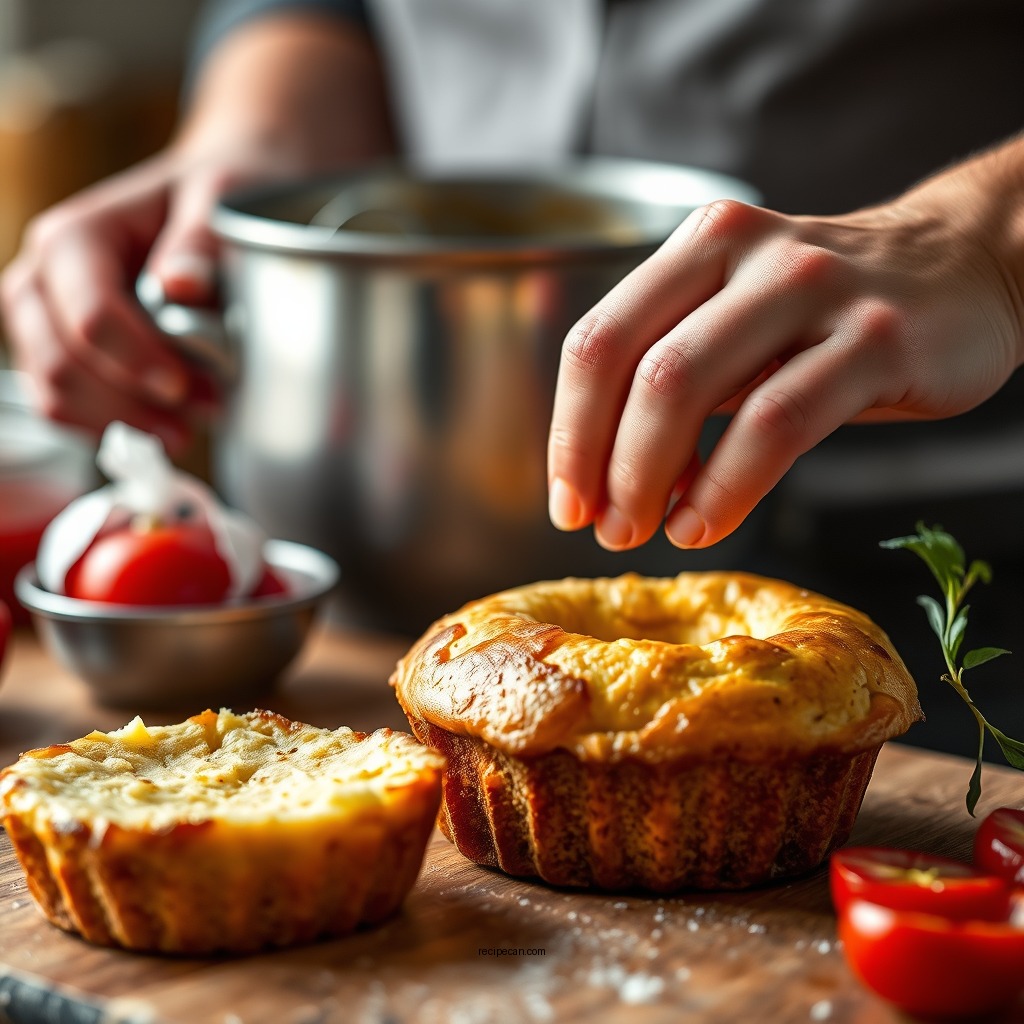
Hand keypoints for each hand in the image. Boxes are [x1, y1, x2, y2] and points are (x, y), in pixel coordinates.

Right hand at [1, 12, 393, 456]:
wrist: (206, 204)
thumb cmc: (214, 200)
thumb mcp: (221, 201)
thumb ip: (201, 240)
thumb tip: (179, 284)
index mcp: (75, 236)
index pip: (91, 316)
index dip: (138, 362)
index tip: (190, 388)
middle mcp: (43, 277)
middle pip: (62, 363)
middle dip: (132, 403)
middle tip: (205, 412)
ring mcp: (44, 320)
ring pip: (54, 393)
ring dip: (121, 422)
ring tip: (188, 428)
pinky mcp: (61, 352)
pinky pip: (65, 407)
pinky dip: (111, 426)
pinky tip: (164, 425)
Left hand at [547, 139, 1023, 550]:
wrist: (965, 268)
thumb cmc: (830, 315)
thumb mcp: (739, 323)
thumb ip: (675, 383)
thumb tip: (610, 480)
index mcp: (700, 247)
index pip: (598, 341)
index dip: (567, 430)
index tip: (565, 500)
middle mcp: (747, 254)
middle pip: (634, 367)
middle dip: (603, 464)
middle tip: (603, 527)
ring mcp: (813, 290)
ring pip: (689, 387)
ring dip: (650, 478)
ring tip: (645, 531)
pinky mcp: (875, 340)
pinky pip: (775, 423)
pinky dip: (726, 486)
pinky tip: (705, 523)